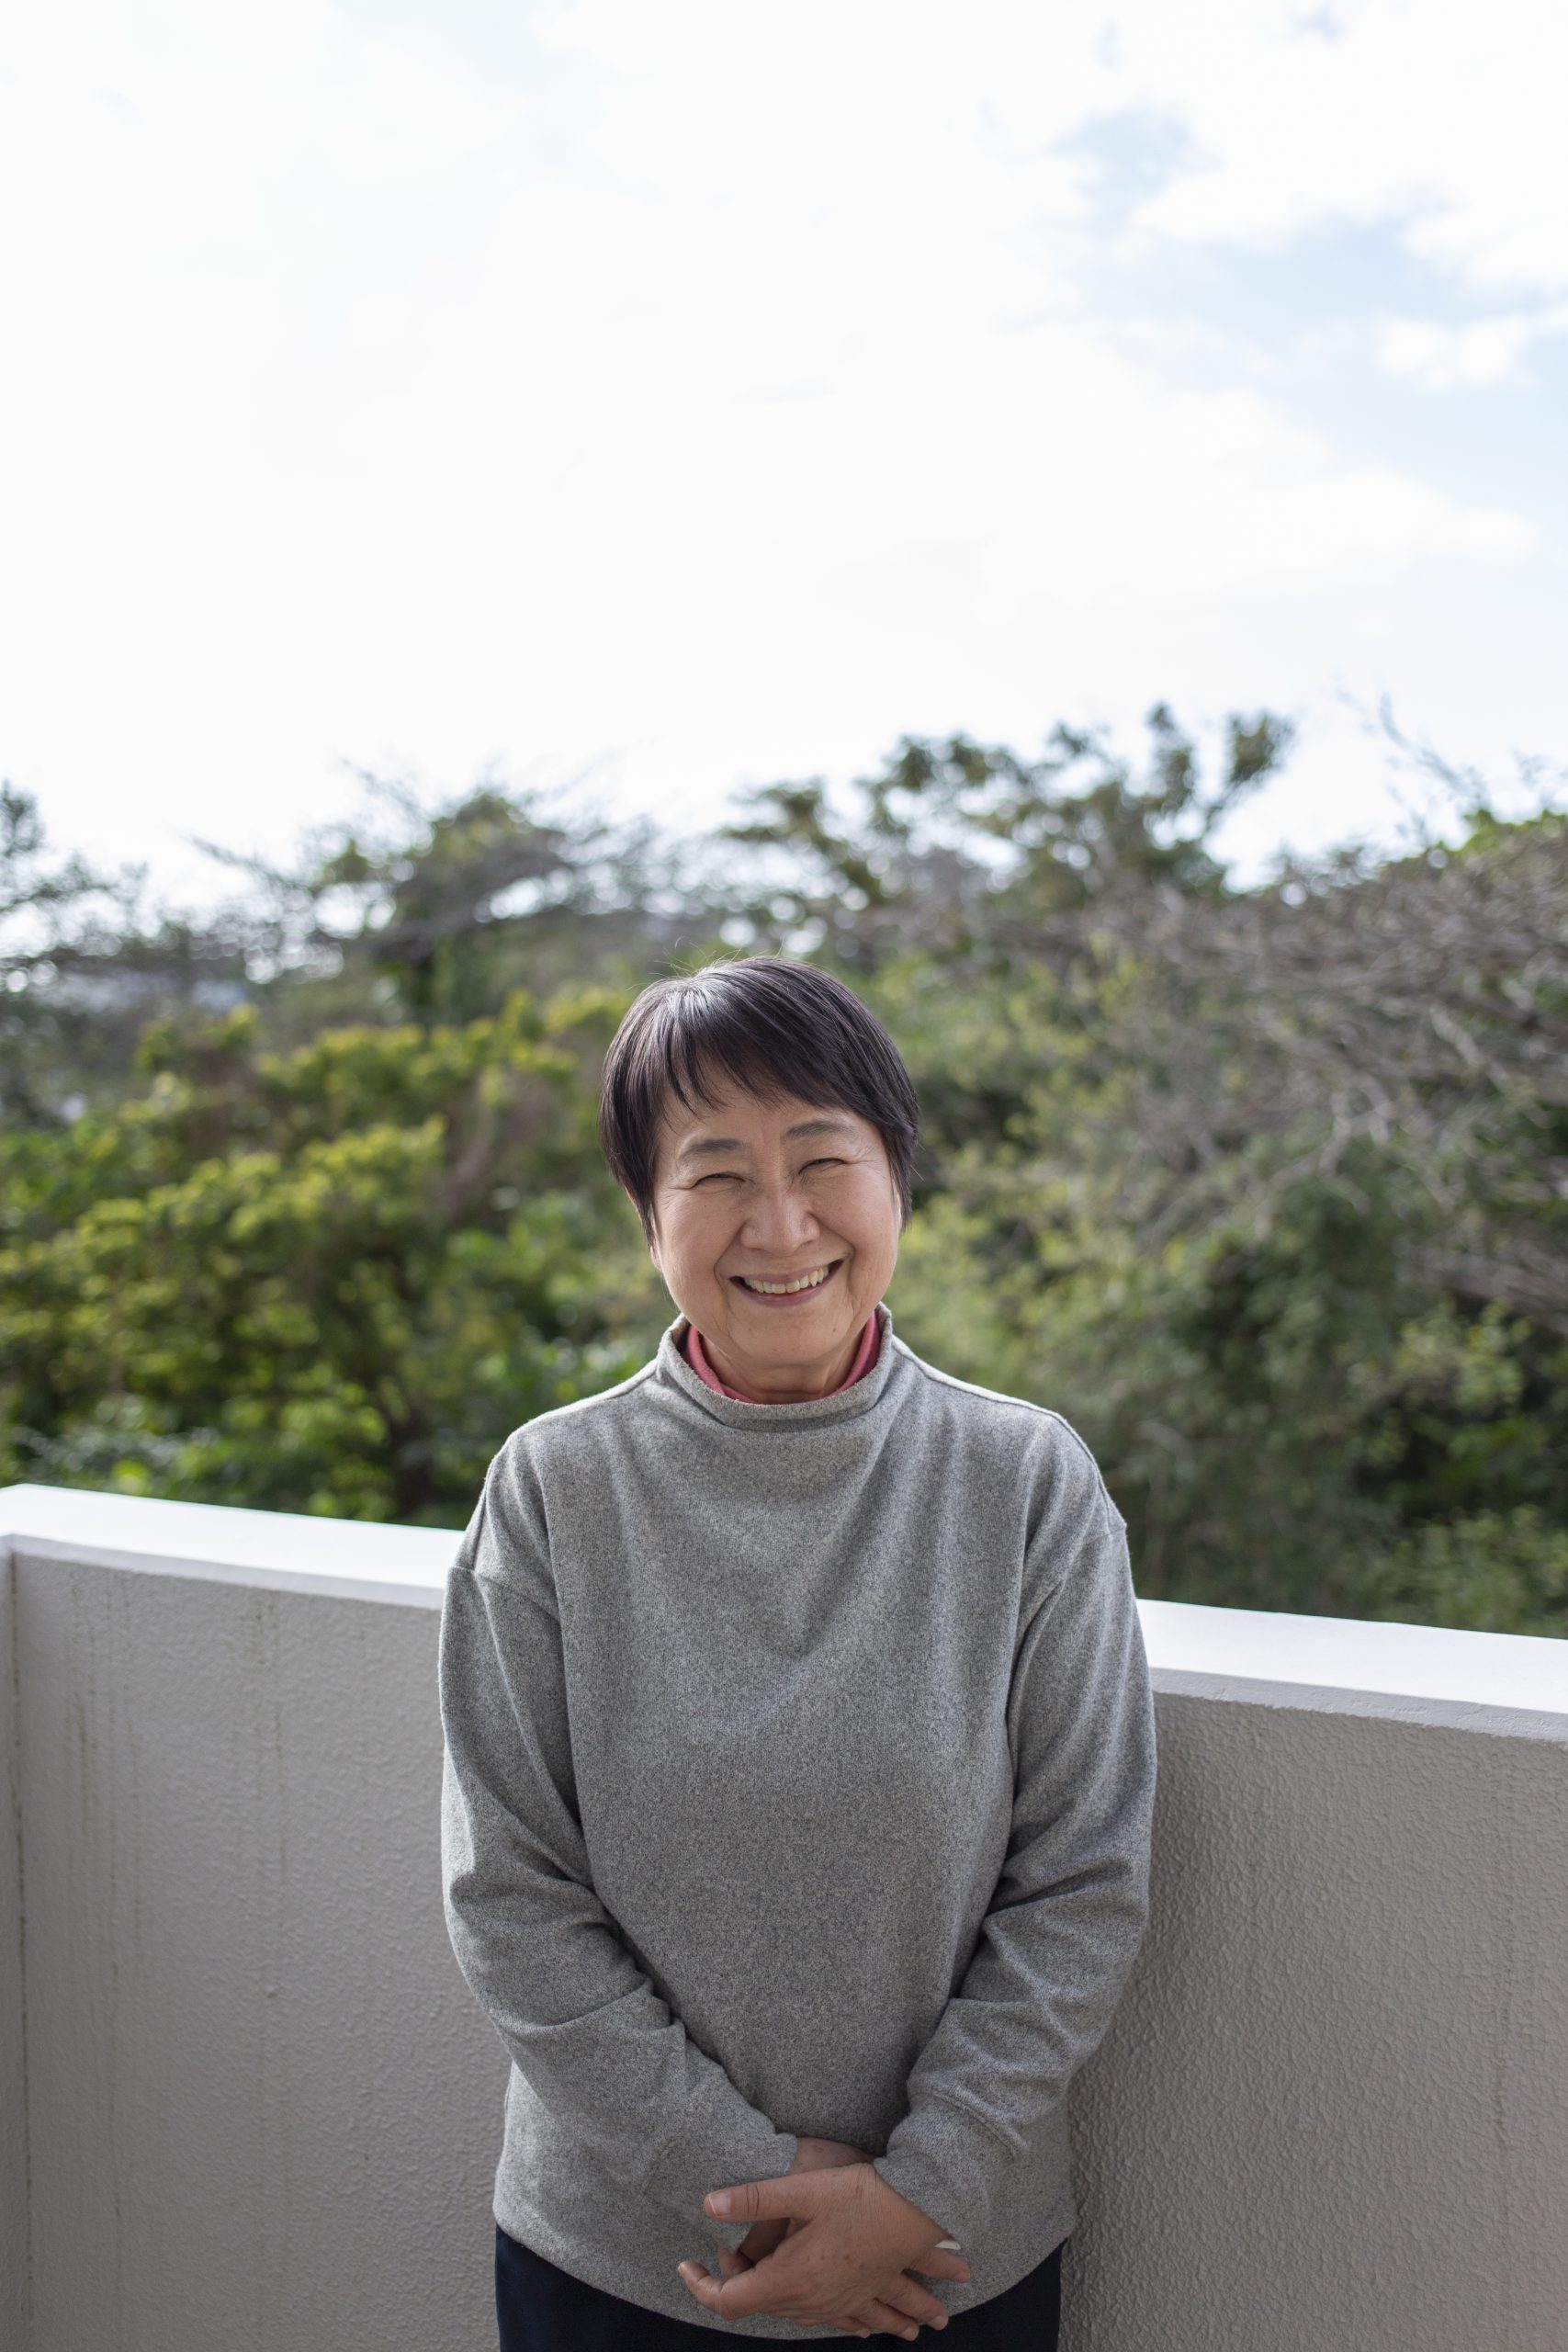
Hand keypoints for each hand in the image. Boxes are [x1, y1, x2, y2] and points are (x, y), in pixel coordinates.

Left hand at [680, 2159, 962, 2337]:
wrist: (919, 2209)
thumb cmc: (860, 2195)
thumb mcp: (803, 2189)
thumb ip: (752, 2198)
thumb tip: (707, 2204)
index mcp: (791, 2279)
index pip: (730, 2301)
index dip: (702, 2285)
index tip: (687, 2262)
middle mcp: (811, 2302)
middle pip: (756, 2304)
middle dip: (734, 2277)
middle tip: (726, 2242)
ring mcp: (836, 2305)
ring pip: (786, 2311)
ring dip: (765, 2291)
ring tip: (749, 2261)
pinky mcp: (856, 2299)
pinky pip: (821, 2318)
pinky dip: (804, 2310)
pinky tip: (794, 2299)